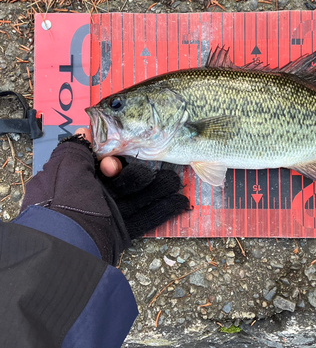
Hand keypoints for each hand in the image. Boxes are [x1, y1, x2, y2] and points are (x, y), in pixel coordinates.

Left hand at [21, 129, 190, 263]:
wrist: (69, 253)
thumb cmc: (67, 206)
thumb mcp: (66, 170)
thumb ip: (76, 149)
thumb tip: (86, 131)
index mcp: (74, 179)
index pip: (99, 163)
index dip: (111, 159)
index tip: (113, 164)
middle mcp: (90, 196)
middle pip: (122, 179)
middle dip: (143, 173)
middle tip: (161, 169)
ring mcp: (106, 215)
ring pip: (137, 197)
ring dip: (158, 189)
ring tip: (177, 182)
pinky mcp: (119, 232)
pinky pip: (143, 218)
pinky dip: (162, 211)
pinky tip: (180, 203)